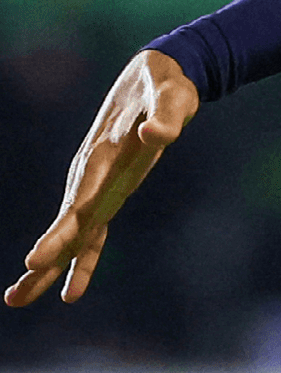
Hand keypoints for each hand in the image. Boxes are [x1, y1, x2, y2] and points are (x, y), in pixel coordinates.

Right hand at [5, 49, 198, 307]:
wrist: (155, 75)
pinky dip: (84, 258)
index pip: (80, 200)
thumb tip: (157, 135)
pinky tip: (70, 289)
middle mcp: (94, 174)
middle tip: (17, 292)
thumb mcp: (173, 97)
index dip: (60, 231)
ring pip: (73, 232)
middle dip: (46, 257)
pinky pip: (95, 231)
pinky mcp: (111, 189)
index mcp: (104, 155)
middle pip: (68, 223)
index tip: (36, 259)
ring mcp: (99, 183)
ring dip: (50, 265)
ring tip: (16, 298)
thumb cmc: (167, 88)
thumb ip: (166, 117)